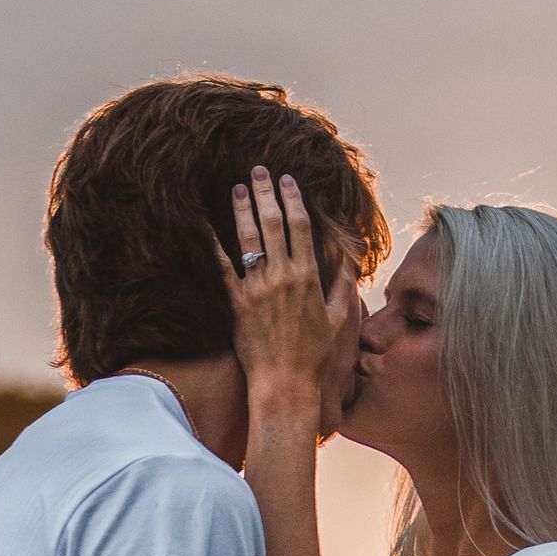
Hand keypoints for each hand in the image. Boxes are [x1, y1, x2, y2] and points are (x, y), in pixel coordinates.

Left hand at [211, 166, 338, 398]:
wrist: (286, 385)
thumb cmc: (313, 357)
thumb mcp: (337, 320)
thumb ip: (344, 287)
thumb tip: (352, 262)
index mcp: (309, 277)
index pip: (301, 227)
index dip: (293, 200)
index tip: (287, 180)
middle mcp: (283, 276)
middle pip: (273, 224)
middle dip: (266, 193)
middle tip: (257, 170)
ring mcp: (258, 288)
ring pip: (248, 238)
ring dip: (241, 209)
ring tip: (236, 188)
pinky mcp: (236, 304)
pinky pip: (222, 267)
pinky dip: (212, 244)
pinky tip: (204, 224)